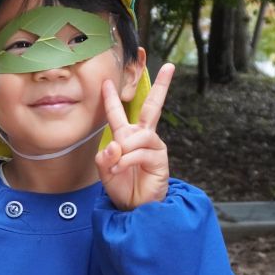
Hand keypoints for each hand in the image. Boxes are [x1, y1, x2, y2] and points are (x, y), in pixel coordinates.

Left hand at [95, 63, 173, 210]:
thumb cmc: (121, 186)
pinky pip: (141, 152)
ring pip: (138, 135)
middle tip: (170, 67)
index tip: (107, 81)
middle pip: (153, 107)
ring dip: (124, 149)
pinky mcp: (160, 158)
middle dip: (162, 86)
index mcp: (126, 136)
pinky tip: (121, 168)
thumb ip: (105, 158)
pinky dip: (127, 160)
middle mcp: (142, 137)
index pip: (119, 113)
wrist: (133, 207)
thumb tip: (115, 146)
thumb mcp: (105, 171)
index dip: (112, 98)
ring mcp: (153, 146)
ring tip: (117, 165)